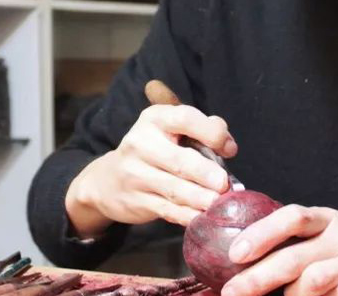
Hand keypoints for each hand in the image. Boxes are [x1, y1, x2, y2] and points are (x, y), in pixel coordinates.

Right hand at [66, 101, 237, 236]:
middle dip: (205, 173)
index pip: (185, 118)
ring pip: (174, 189)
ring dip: (200, 198)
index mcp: (154, 119)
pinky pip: (167, 210)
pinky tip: (202, 218)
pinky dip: (187, 215)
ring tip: (218, 203)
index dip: (211, 133)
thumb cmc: (153, 150)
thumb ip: (201, 130)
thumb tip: (228, 144)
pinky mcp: (136, 201)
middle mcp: (140, 144)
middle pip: (179, 160)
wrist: (108, 180)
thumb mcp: (170, 130)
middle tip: (224, 184)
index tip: (229, 149)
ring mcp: (135, 175)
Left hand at [222, 206, 337, 295]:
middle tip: (233, 293)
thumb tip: (239, 263)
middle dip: (258, 278)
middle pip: (296, 257)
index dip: (262, 233)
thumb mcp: (326, 244)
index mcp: (327, 220)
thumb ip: (294, 248)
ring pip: (316, 281)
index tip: (235, 254)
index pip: (292, 217)